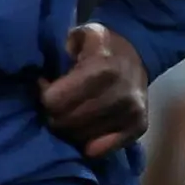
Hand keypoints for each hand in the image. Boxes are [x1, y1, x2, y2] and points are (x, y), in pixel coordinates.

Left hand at [33, 22, 151, 158]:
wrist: (140, 54)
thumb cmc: (102, 46)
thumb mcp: (81, 34)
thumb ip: (62, 51)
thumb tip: (48, 79)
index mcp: (103, 70)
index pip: (54, 101)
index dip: (45, 95)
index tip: (47, 86)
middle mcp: (120, 95)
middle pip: (65, 122)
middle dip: (54, 114)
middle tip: (57, 104)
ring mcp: (131, 114)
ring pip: (80, 138)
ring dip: (70, 128)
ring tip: (71, 112)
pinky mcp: (138, 128)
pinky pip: (100, 150)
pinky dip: (87, 142)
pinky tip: (84, 127)